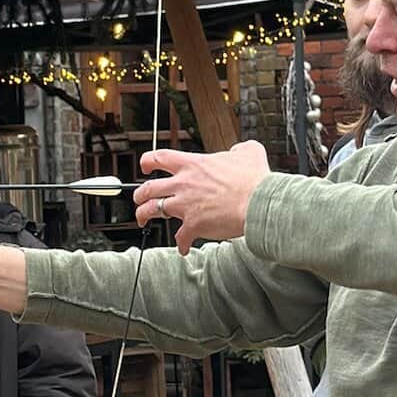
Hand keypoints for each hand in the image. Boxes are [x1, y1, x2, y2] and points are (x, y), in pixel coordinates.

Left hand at [132, 141, 270, 255]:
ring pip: (151, 210)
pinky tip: (184, 247)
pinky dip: (181, 244)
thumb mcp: (249, 152)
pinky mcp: (193, 226)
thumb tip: (238, 151)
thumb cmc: (254, 179)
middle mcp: (183, 184)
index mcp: (193, 165)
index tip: (145, 166)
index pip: (159, 157)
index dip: (147, 161)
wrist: (257, 202)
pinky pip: (180, 237)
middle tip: (139, 198)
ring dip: (144, 216)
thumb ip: (239, 150)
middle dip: (139, 194)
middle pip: (148, 188)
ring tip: (143, 220)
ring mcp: (185, 206)